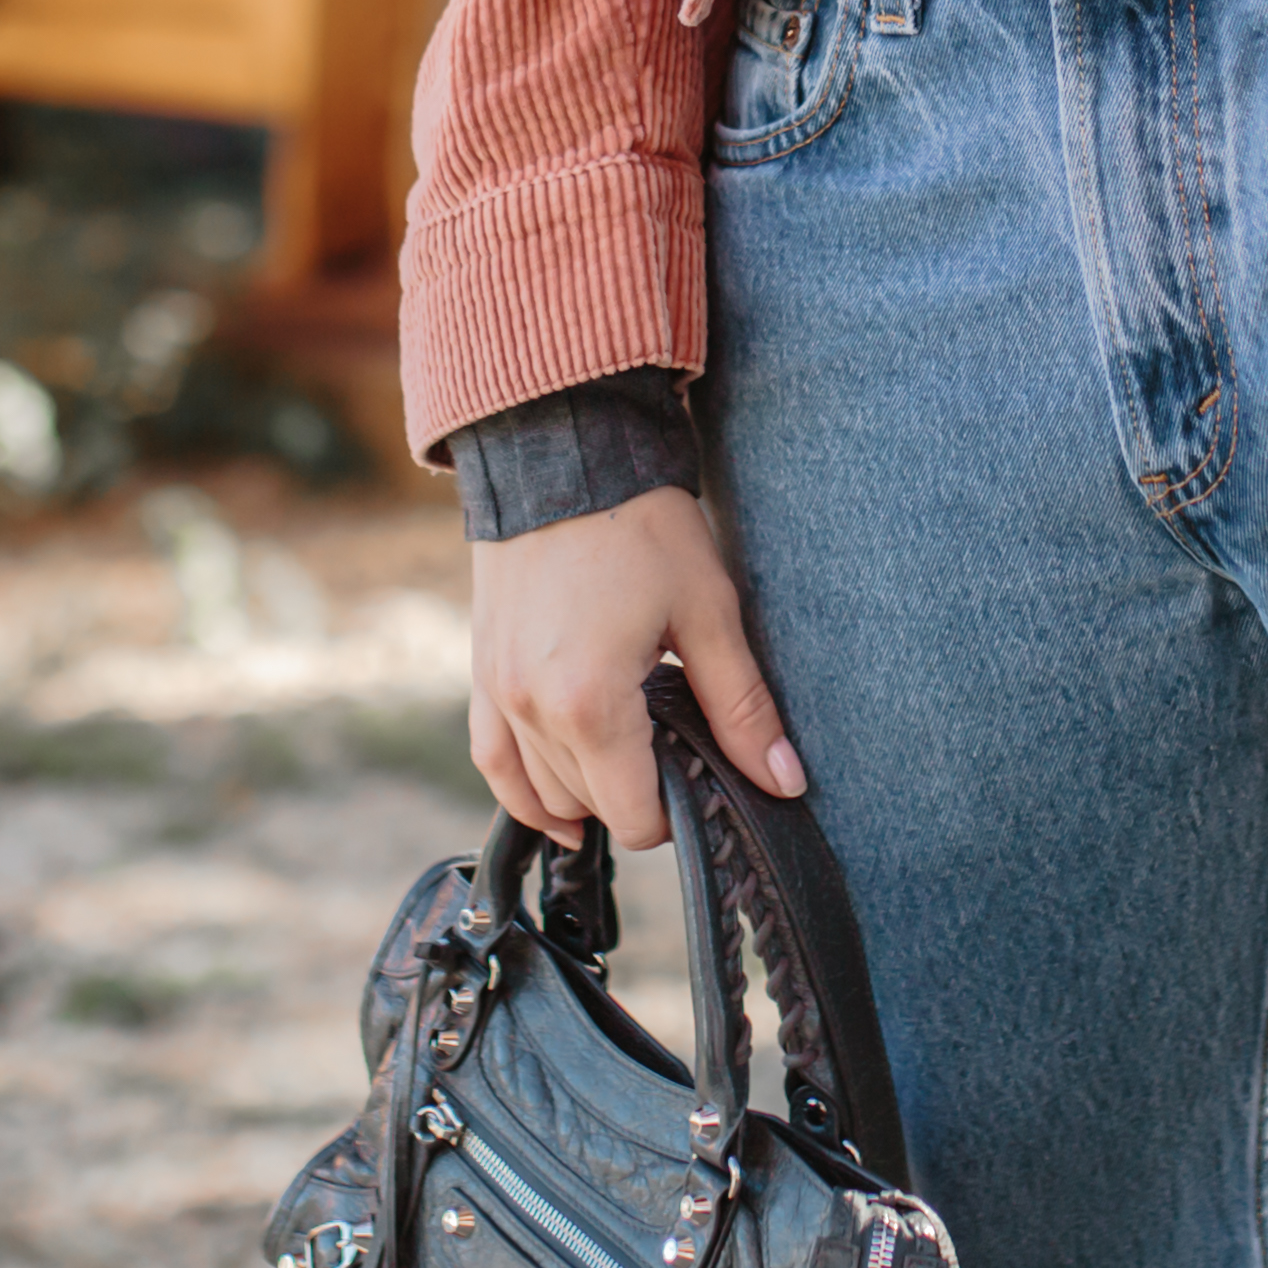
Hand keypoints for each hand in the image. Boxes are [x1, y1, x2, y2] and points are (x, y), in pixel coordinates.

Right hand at [465, 485, 799, 852]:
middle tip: (679, 754)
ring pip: (539, 790)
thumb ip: (742, 707)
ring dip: (585, 792)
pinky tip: (556, 806)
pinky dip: (522, 789)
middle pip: (589, 805)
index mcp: (590, 703)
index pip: (634, 814)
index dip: (677, 812)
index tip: (704, 775)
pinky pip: (491, 757)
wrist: (562, 453)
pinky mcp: (482, 669)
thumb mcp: (708, 612)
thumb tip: (785, 781)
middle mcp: (531, 708)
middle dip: (637, 796)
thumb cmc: (641, 524)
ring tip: (632, 765)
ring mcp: (498, 691)